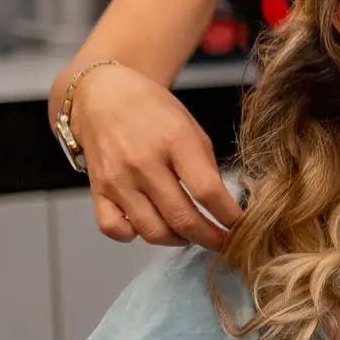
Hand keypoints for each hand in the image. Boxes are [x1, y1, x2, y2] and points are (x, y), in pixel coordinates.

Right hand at [70, 63, 242, 247]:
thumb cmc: (154, 112)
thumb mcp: (192, 129)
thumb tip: (224, 207)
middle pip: (182, 218)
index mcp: (174, 141)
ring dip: (179, 241)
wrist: (105, 97)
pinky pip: (115, 230)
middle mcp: (143, 163)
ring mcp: (118, 179)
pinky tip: (150, 224)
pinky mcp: (98, 191)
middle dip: (210, 238)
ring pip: (153, 232)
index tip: (241, 226)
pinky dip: (135, 236)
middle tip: (224, 243)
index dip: (229, 216)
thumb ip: (207, 168)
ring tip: (191, 234)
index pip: (207, 191)